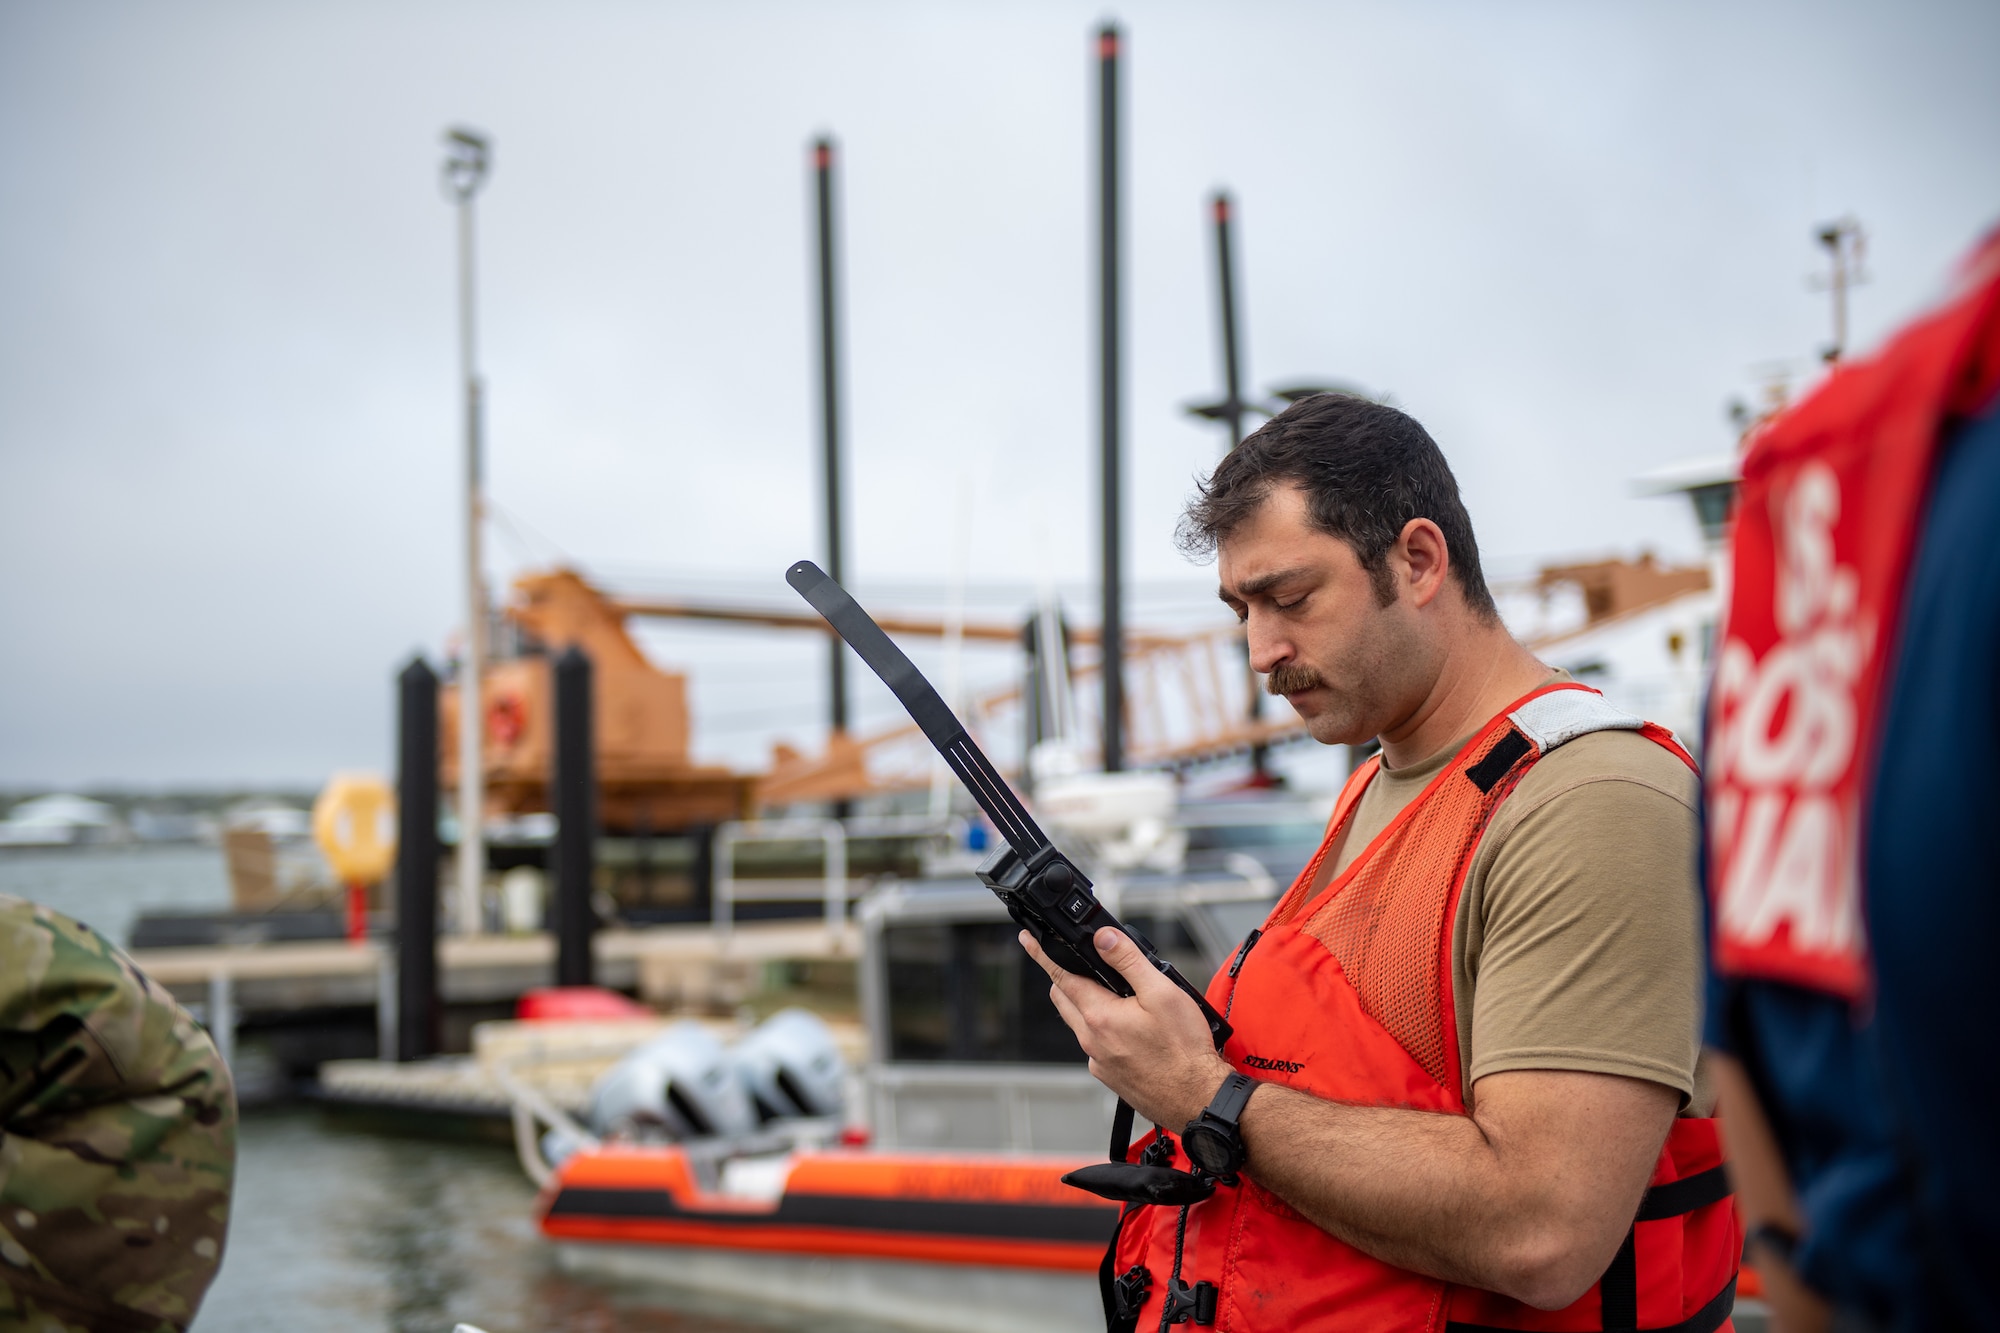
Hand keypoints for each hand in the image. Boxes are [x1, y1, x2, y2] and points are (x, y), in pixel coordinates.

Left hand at [1020, 926, 1230, 1128]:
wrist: (1197, 1098)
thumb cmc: (1185, 1051)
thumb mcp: (1162, 992)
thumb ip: (1128, 961)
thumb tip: (1103, 939)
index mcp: (1100, 1016)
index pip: (1061, 977)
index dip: (1043, 954)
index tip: (1027, 941)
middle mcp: (1092, 1040)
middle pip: (1065, 999)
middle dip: (1065, 977)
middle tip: (1077, 962)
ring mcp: (1099, 1061)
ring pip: (1080, 1022)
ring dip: (1085, 1003)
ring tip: (1114, 994)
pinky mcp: (1110, 1075)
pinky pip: (1095, 1044)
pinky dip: (1102, 1028)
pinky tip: (1129, 1028)